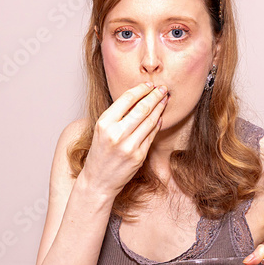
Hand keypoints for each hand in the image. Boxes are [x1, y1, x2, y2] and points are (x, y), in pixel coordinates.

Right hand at [80, 82, 167, 197]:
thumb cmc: (100, 153)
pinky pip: (152, 135)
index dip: (141, 89)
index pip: (127, 99)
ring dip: (160, 107)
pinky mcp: (139, 156)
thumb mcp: (102, 130)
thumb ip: (118, 115)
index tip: (149, 84)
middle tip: (163, 88)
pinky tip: (160, 117)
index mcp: (104, 123)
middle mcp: (117, 134)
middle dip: (155, 96)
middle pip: (142, 108)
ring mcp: (129, 146)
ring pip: (150, 120)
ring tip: (165, 99)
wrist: (98, 180)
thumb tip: (139, 97)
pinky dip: (157, 123)